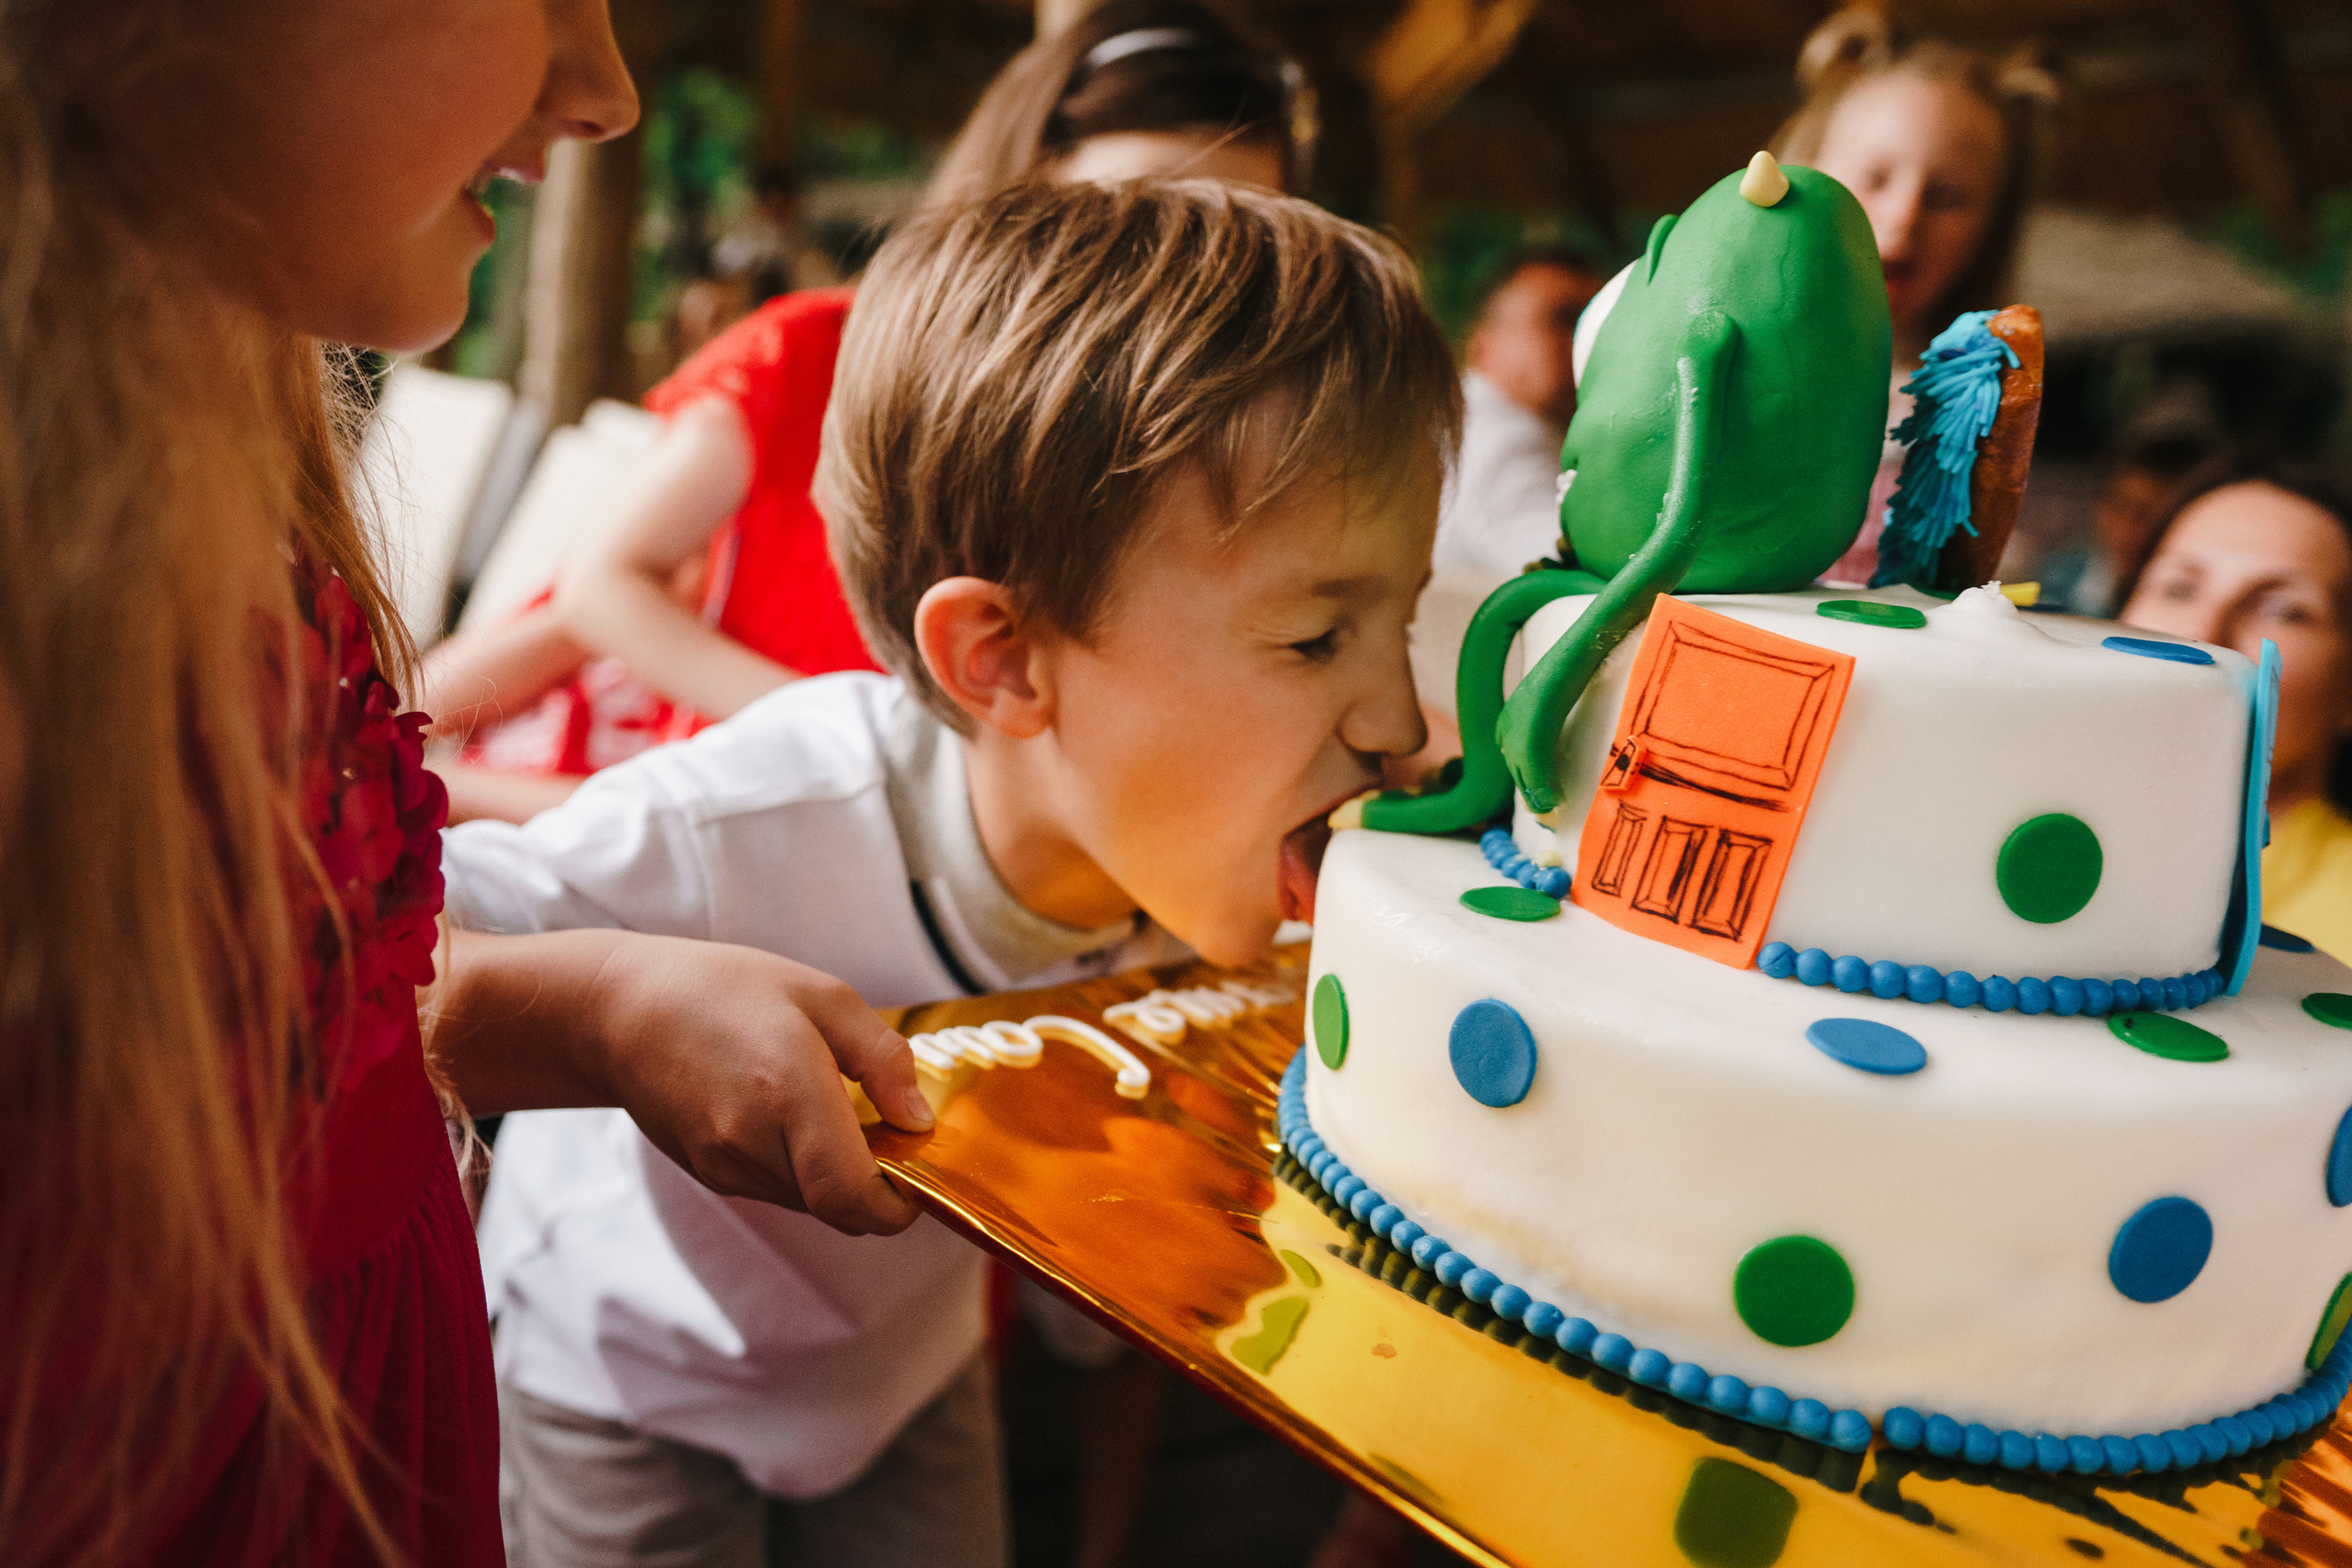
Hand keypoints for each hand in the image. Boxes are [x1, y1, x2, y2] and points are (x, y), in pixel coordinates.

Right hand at [590, 935, 931, 1233]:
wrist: (623, 1010)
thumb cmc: (726, 988)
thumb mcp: (824, 996)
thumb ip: (882, 1059)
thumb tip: (919, 1120)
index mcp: (788, 1090)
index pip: (851, 1195)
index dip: (896, 1206)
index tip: (918, 1181)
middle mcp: (752, 1140)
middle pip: (837, 1208)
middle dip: (874, 1189)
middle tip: (888, 1139)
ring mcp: (724, 1164)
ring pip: (809, 1203)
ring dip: (837, 1178)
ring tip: (834, 1115)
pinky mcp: (709, 1173)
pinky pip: (777, 1191)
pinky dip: (802, 1171)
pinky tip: (792, 1119)